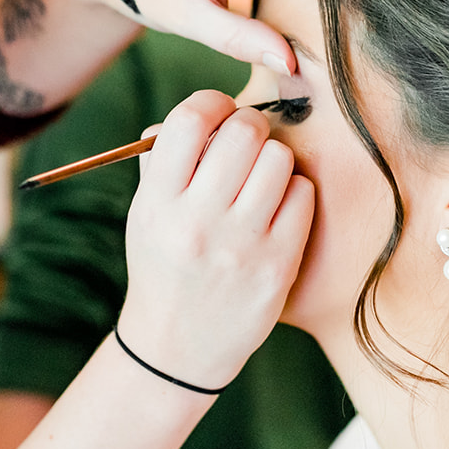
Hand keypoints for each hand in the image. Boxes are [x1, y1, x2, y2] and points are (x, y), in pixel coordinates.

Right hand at [118, 90, 315, 389]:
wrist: (176, 346)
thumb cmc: (163, 267)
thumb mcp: (145, 216)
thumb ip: (161, 163)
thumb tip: (199, 114)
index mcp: (157, 203)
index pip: (188, 121)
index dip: (210, 103)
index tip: (217, 113)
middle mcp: (198, 222)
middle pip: (243, 132)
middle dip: (249, 125)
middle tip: (246, 140)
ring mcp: (241, 245)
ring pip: (279, 158)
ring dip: (273, 159)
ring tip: (260, 179)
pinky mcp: (278, 265)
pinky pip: (303, 195)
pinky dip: (293, 192)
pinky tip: (276, 209)